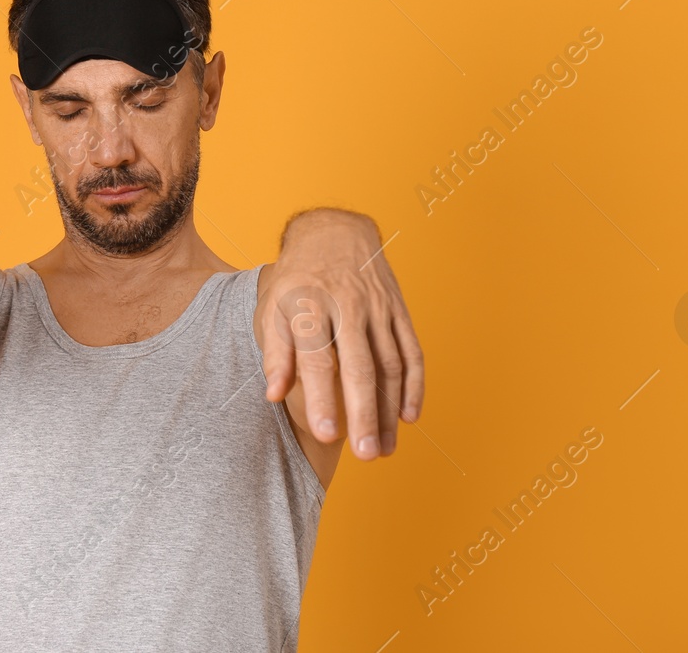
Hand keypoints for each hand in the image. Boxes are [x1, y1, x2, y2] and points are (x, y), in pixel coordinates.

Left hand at [260, 209, 423, 460]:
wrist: (335, 233)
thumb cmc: (298, 279)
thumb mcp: (274, 307)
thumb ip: (275, 352)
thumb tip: (273, 394)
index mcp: (310, 306)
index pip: (317, 360)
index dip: (321, 398)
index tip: (327, 435)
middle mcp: (347, 306)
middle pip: (359, 367)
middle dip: (364, 413)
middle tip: (366, 454)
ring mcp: (378, 308)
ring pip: (390, 365)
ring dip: (390, 409)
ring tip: (384, 448)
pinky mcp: (399, 309)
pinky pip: (411, 351)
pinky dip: (414, 385)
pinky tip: (409, 416)